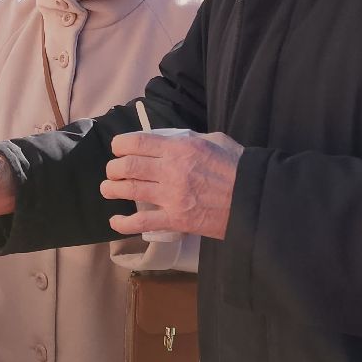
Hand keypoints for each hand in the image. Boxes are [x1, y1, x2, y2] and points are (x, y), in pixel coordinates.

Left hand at [101, 130, 244, 240]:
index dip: (120, 144)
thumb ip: (188, 139)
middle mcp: (172, 170)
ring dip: (112, 189)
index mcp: (181, 148)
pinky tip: (115, 220)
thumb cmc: (237, 167)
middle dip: (113, 168)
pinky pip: (142, 222)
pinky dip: (124, 223)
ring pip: (130, 190)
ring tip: (108, 189)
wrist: (254, 198)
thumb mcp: (214, 140)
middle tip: (112, 171)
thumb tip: (168, 140)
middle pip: (128, 166)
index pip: (138, 143)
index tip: (117, 148)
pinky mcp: (176, 220)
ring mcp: (172, 196)